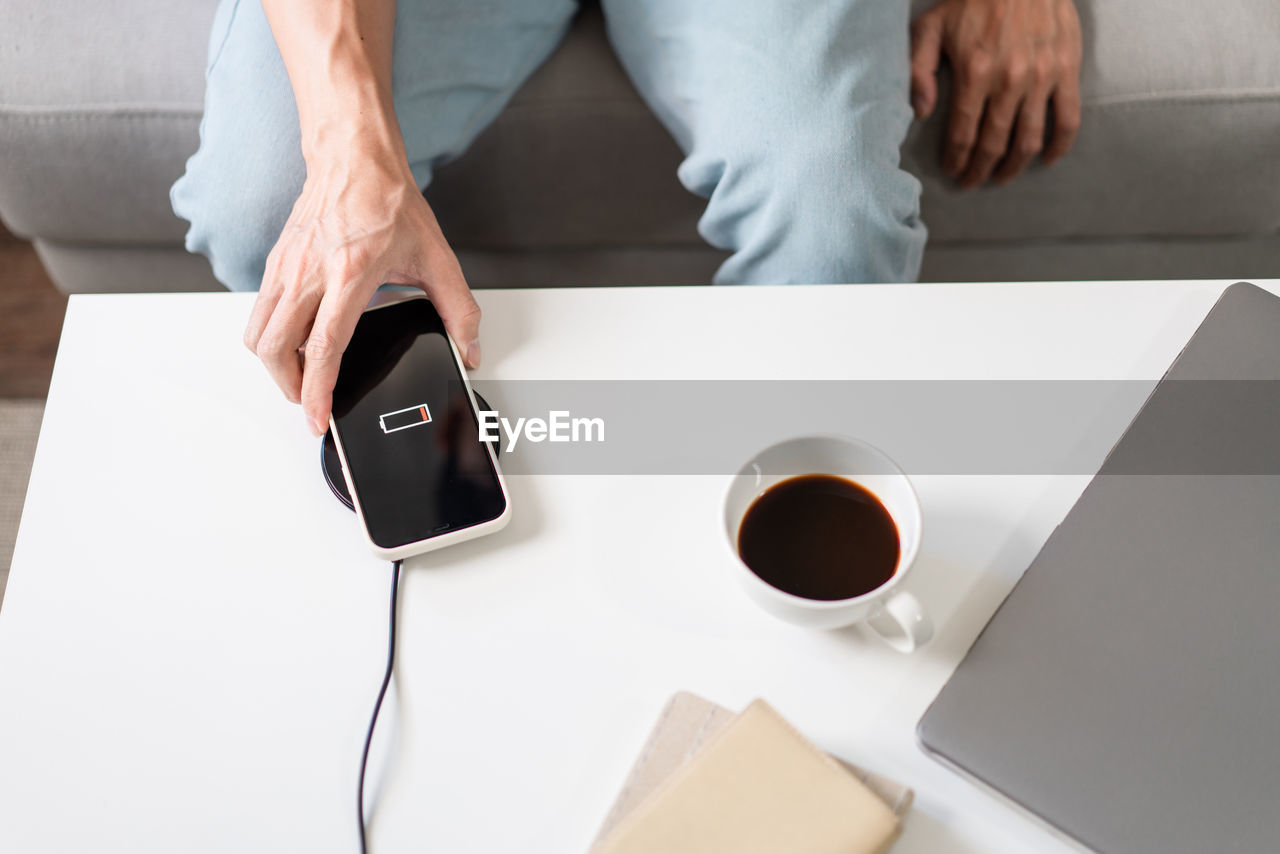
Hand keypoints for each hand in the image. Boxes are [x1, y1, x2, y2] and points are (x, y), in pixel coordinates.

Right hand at [243, 144, 481, 435]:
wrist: (355, 159)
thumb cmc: (389, 201)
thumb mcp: (437, 257)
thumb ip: (458, 308)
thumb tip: (469, 348)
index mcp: (350, 273)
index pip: (323, 345)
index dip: (317, 389)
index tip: (317, 416)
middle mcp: (309, 272)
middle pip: (276, 348)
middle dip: (290, 387)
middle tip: (311, 402)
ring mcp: (286, 266)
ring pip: (258, 334)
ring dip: (275, 366)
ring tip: (301, 379)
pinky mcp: (275, 262)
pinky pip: (260, 313)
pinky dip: (271, 338)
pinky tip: (295, 343)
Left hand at [911, 0, 1081, 186]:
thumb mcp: (931, 26)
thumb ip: (918, 70)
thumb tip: (920, 113)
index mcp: (974, 73)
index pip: (962, 134)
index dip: (956, 160)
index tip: (952, 172)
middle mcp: (1009, 81)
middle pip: (993, 144)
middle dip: (979, 170)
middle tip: (972, 181)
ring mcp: (1042, 78)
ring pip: (1028, 139)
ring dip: (1014, 166)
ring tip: (1002, 177)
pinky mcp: (1067, 70)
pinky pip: (1068, 118)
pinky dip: (1059, 146)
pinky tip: (1047, 159)